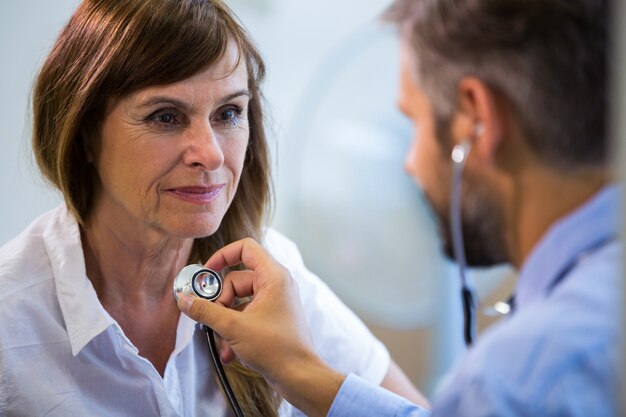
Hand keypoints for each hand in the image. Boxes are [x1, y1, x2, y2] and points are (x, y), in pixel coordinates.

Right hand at [176, 238, 344, 416]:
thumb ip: (206, 311)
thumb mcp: (233, 327)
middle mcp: (276, 285)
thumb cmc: (277, 348)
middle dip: (220, 302)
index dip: (222, 256)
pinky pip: (246, 316)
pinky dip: (235, 331)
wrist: (299, 376)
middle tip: (213, 319)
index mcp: (273, 276)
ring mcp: (274, 302)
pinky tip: (230, 352)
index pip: (245, 248)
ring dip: (225, 322)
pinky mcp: (271, 319)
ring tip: (224, 342)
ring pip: (238, 301)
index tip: (206, 273)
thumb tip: (185, 299)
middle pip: (236, 279)